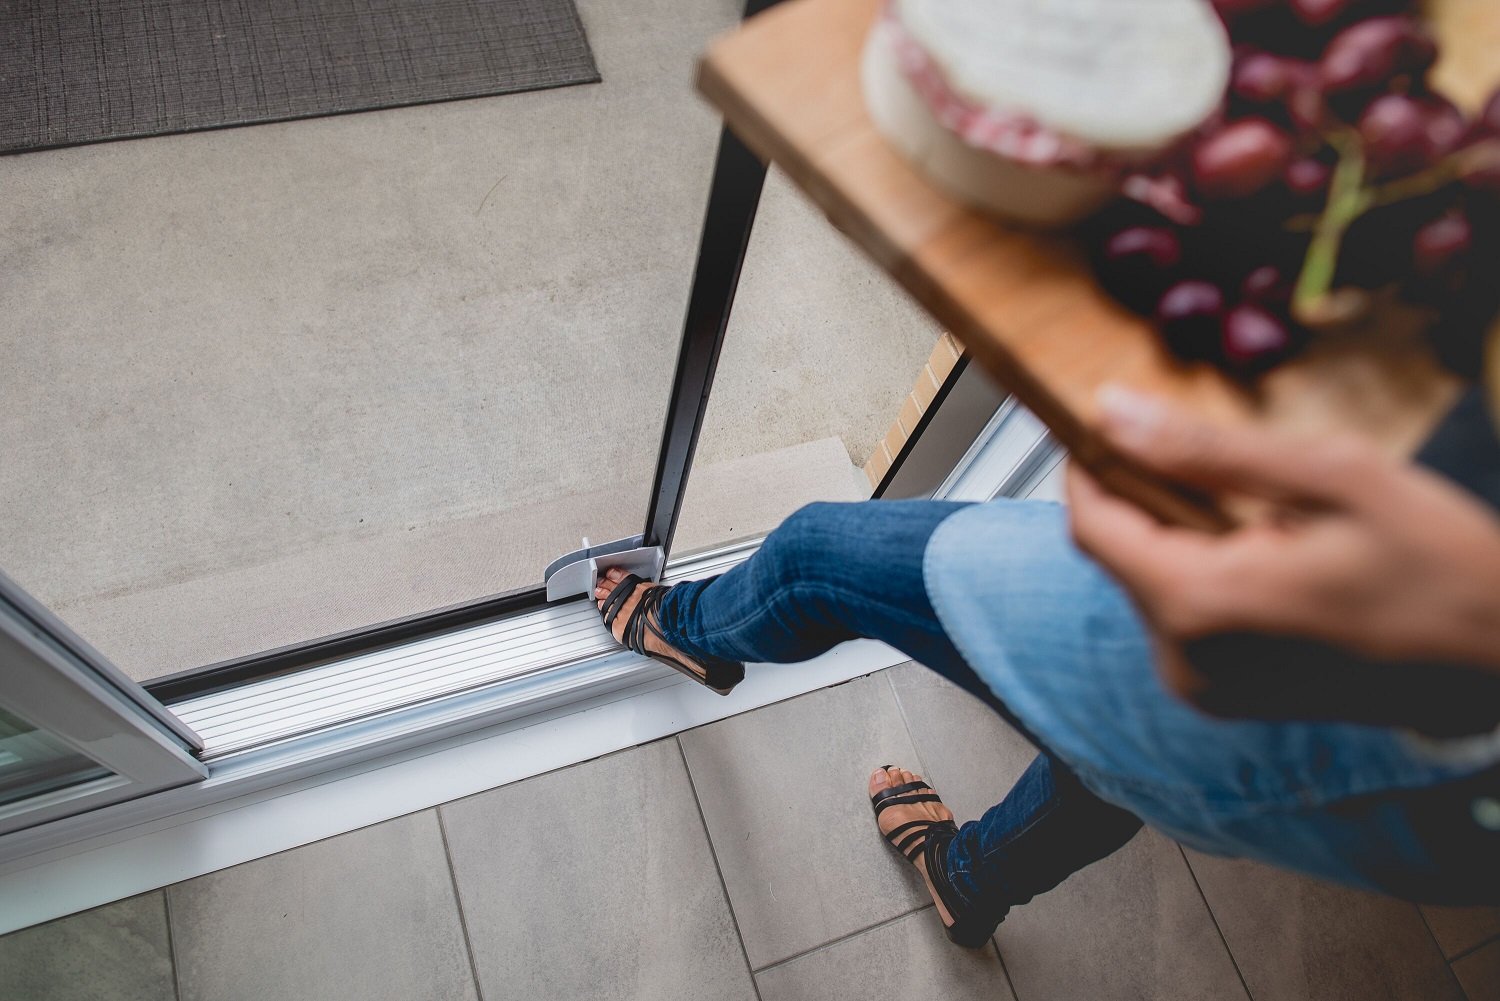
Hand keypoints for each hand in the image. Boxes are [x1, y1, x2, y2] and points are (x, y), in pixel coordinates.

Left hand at [1067, 386, 1499, 726]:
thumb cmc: (1441, 569)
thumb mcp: (1331, 476)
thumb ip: (1207, 448)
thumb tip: (1111, 411)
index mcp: (1199, 603)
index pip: (1091, 524)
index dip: (1089, 466)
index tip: (1104, 421)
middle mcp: (1183, 658)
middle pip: (1120, 553)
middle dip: (1149, 496)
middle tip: (1217, 457)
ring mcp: (1201, 686)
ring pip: (1151, 581)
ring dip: (1182, 534)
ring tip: (1267, 511)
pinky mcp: (1222, 695)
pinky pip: (1183, 615)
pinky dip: (1205, 572)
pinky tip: (1271, 553)